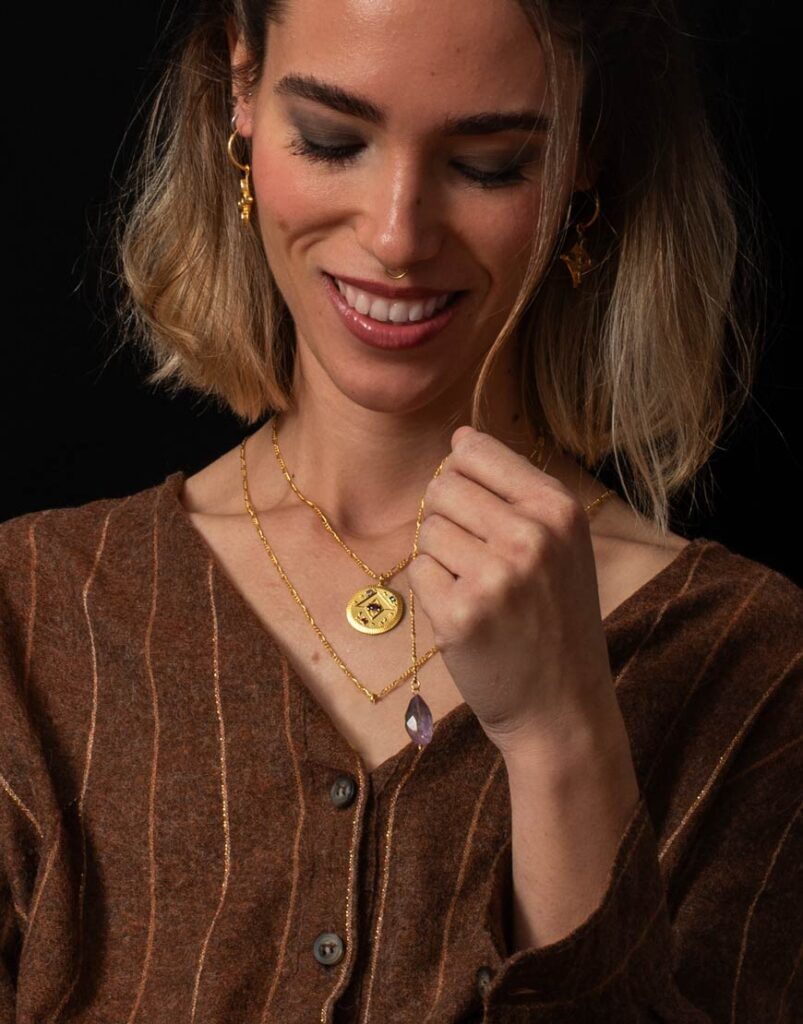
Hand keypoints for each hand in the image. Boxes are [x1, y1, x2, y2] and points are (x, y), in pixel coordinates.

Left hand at [406, 425, 619, 758]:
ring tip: (479, 592)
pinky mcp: (460, 614)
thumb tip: (460, 436)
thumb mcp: (561, 544)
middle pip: (443, 486)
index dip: (462, 477)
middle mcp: (532, 535)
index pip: (475, 450)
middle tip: (480, 563)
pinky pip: (419, 571)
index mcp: (559, 509)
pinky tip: (467, 617)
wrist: (563, 707)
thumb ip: (514, 487)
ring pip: (428, 529)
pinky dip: (433, 593)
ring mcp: (496, 576)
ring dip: (442, 559)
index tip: (479, 512)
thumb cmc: (556, 619)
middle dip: (449, 520)